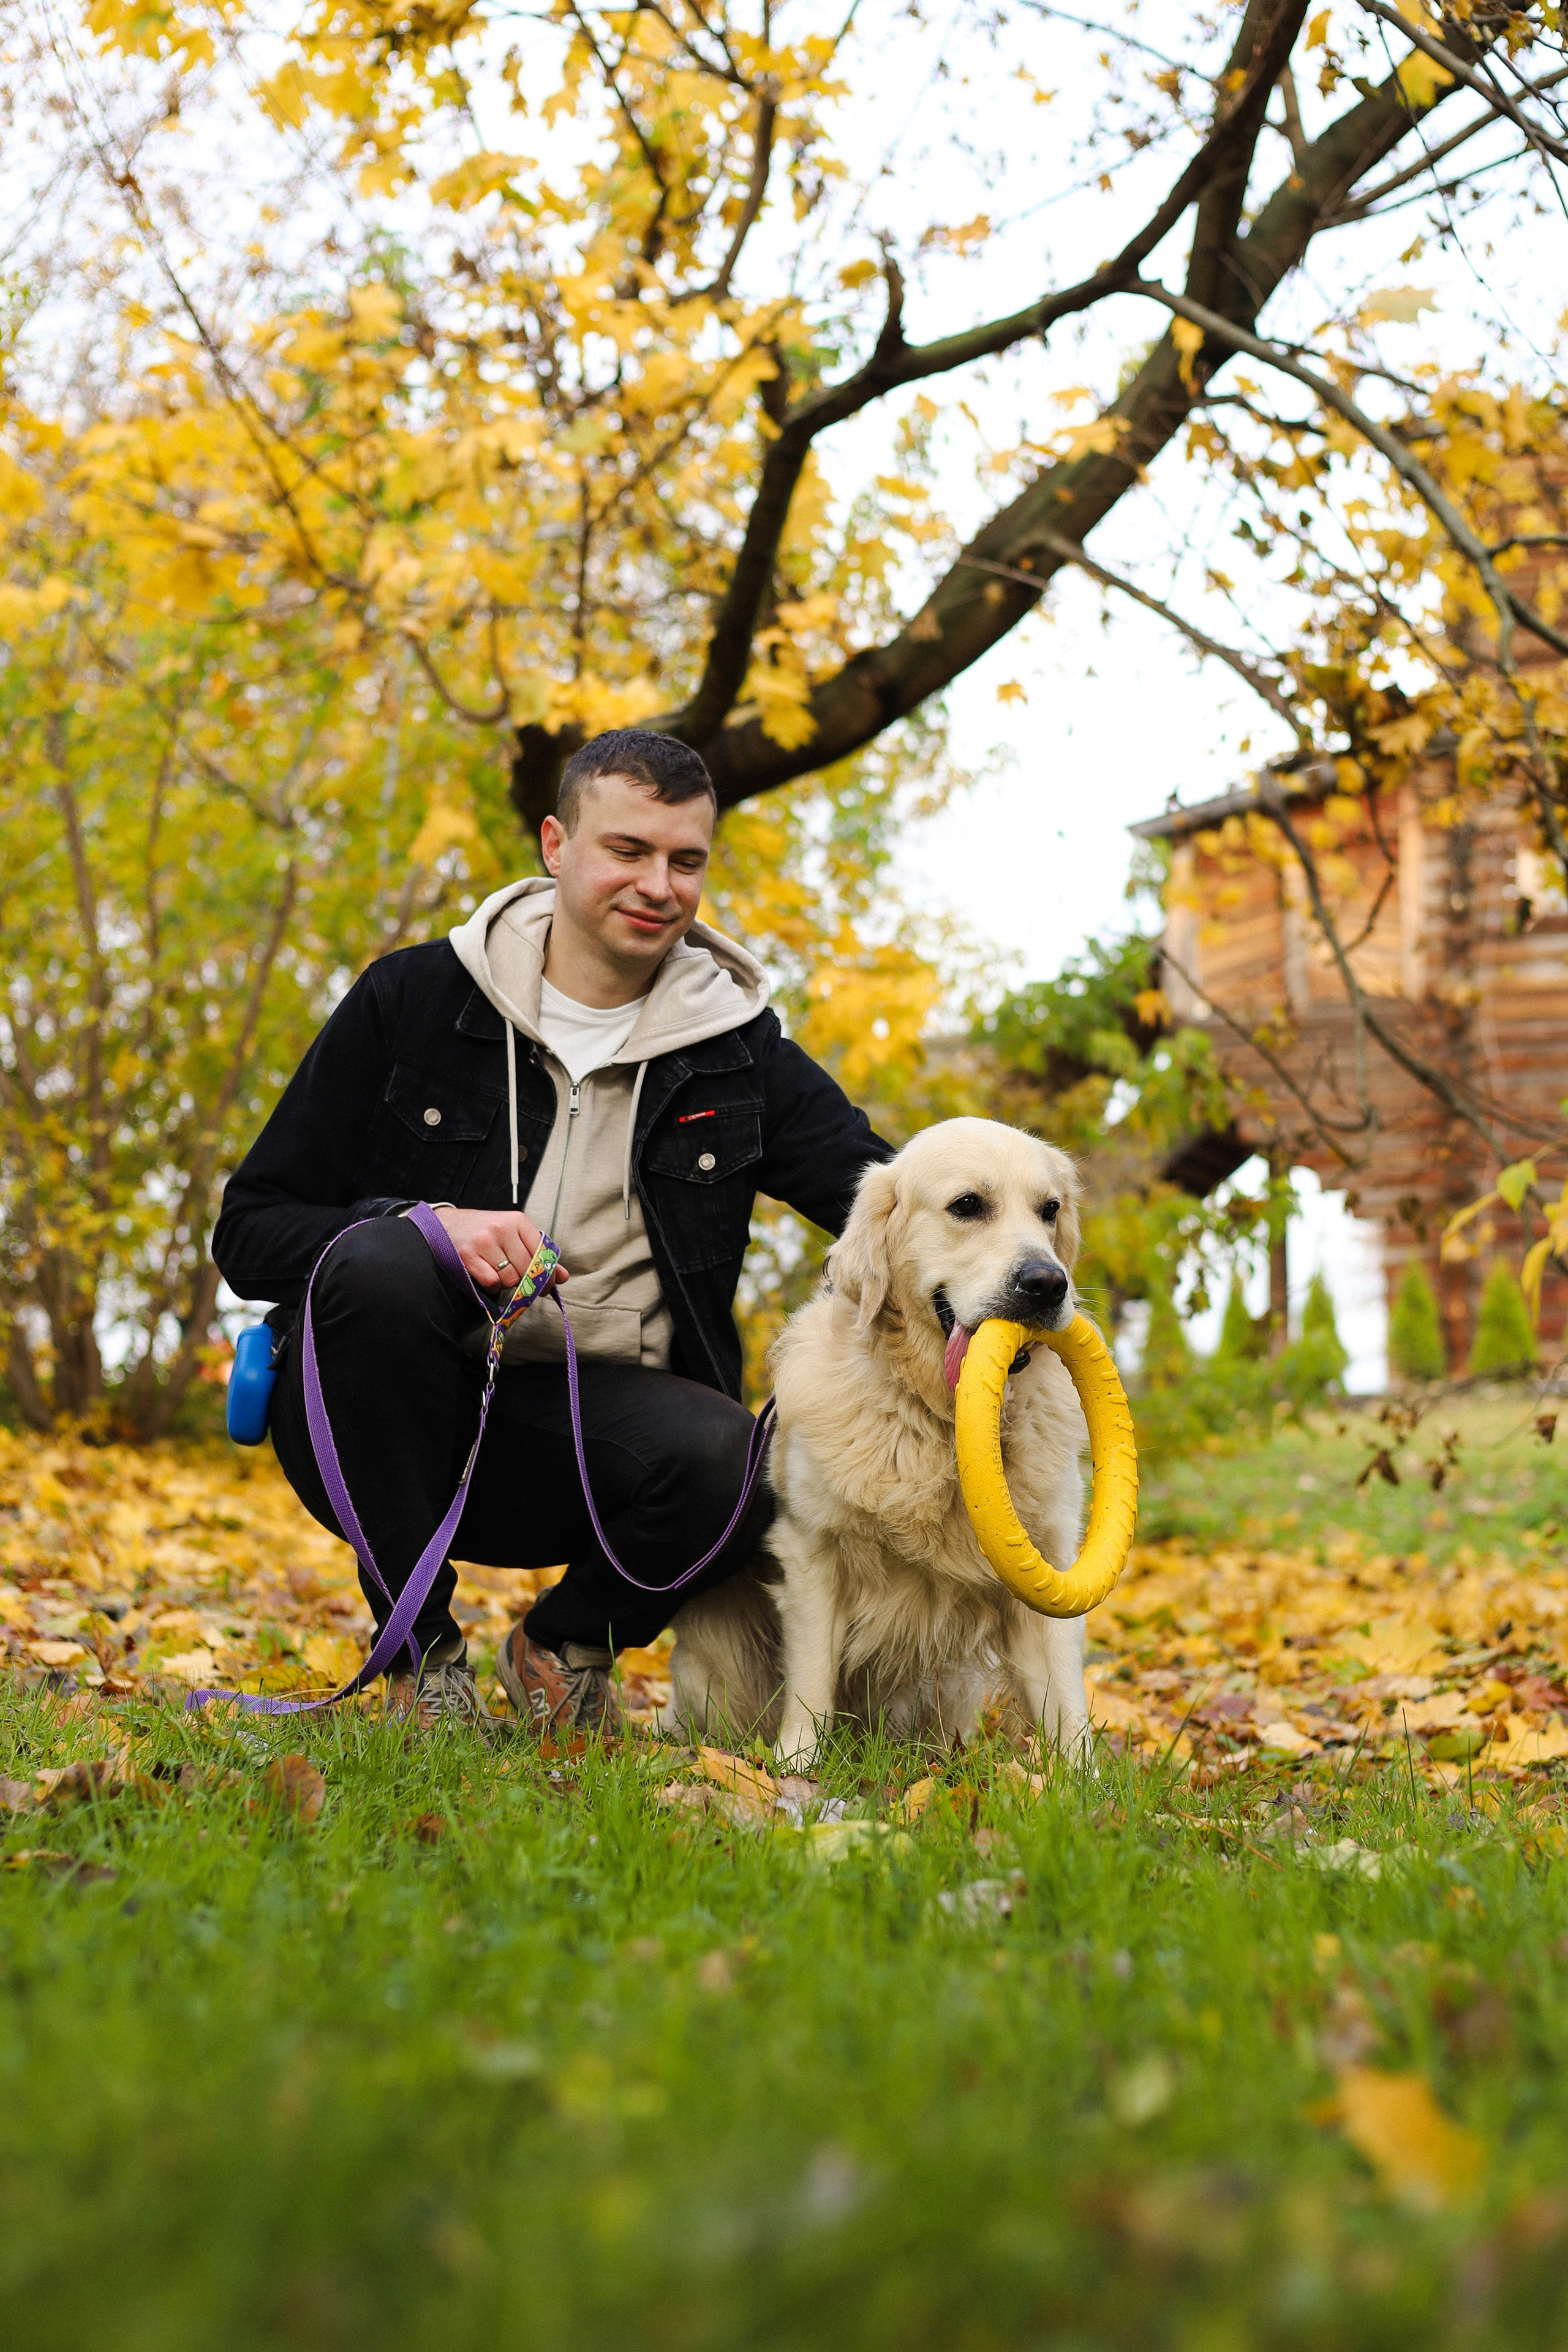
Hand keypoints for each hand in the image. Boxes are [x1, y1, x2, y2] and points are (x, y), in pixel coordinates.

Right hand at [433, 1206, 569, 1290]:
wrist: (448, 1224)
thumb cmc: (486, 1231)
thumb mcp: (514, 1234)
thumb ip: (539, 1253)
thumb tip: (563, 1276)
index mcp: (518, 1220)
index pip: (542, 1253)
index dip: (547, 1274)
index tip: (546, 1285)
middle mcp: (502, 1228)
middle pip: (526, 1269)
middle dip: (527, 1282)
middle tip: (523, 1286)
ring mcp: (484, 1242)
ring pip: (510, 1278)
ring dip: (506, 1283)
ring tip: (499, 1272)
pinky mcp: (468, 1256)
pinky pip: (492, 1283)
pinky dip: (492, 1286)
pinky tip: (487, 1276)